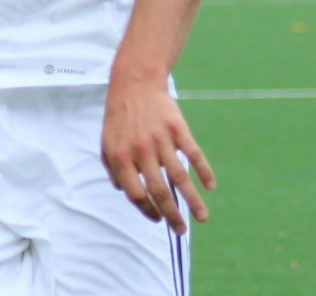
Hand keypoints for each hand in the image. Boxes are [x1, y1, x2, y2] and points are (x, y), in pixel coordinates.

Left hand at [101, 74, 213, 235]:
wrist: (135, 82)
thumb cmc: (120, 116)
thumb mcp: (106, 142)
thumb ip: (113, 168)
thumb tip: (124, 192)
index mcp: (120, 156)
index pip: (135, 193)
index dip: (147, 210)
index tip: (158, 220)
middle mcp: (141, 151)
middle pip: (159, 191)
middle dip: (171, 215)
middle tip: (181, 232)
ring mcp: (161, 139)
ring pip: (179, 177)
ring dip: (192, 201)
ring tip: (201, 218)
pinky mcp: (178, 128)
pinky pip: (194, 154)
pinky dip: (204, 171)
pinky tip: (210, 186)